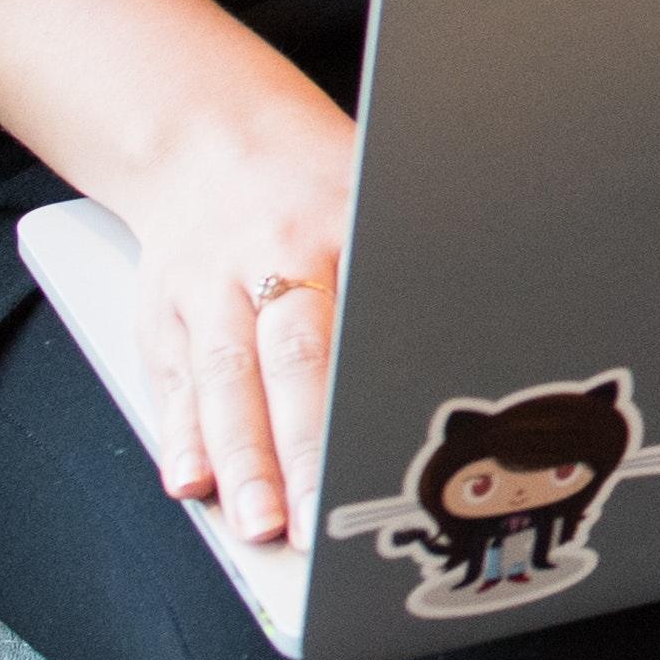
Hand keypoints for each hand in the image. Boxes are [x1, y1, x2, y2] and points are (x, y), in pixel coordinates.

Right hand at [0, 0, 360, 545]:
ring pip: (223, 381)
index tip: (387, 452)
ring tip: (255, 525)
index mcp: (342, 227)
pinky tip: (189, 483)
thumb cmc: (316, 182)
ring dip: (238, 460)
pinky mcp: (162, 312)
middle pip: (289, 361)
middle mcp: (269, 258)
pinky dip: (180, 436)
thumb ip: (412, 270)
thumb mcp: (379, 196)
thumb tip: (497, 336)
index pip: (361, 320)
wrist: (208, 134)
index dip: (369, 393)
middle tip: (312, 520)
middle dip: (300, 448)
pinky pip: (173, 382)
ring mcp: (209, 287)